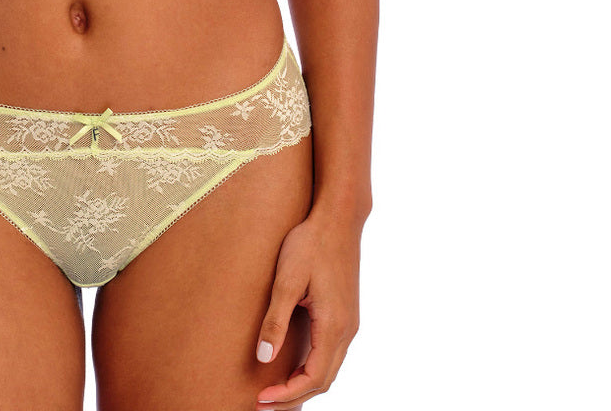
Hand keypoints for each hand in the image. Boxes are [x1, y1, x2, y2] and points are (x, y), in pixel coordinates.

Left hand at [254, 209, 362, 406]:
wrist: (338, 218)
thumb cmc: (310, 243)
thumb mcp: (287, 280)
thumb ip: (276, 320)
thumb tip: (263, 358)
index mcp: (334, 326)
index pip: (313, 378)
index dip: (287, 394)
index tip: (261, 399)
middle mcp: (347, 330)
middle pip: (323, 381)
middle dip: (293, 397)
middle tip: (262, 404)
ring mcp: (349, 323)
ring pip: (329, 369)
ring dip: (303, 385)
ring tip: (275, 391)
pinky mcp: (345, 314)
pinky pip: (331, 354)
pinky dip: (313, 369)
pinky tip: (293, 367)